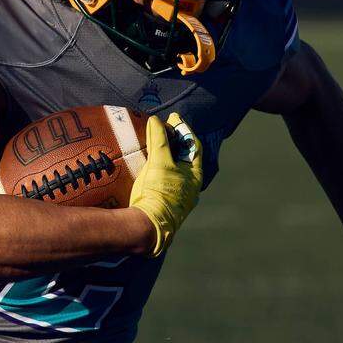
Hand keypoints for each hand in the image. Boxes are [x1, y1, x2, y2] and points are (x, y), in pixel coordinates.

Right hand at [128, 112, 202, 256]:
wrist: (147, 224)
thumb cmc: (158, 192)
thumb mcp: (159, 162)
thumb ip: (159, 140)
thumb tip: (156, 121)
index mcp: (195, 176)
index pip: (194, 146)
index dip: (184, 130)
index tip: (173, 118)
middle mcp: (190, 186)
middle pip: (185, 157)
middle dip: (175, 143)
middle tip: (163, 129)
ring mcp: (179, 195)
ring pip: (175, 169)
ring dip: (167, 156)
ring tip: (155, 144)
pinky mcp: (166, 201)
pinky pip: (166, 179)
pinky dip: (161, 167)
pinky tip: (150, 165)